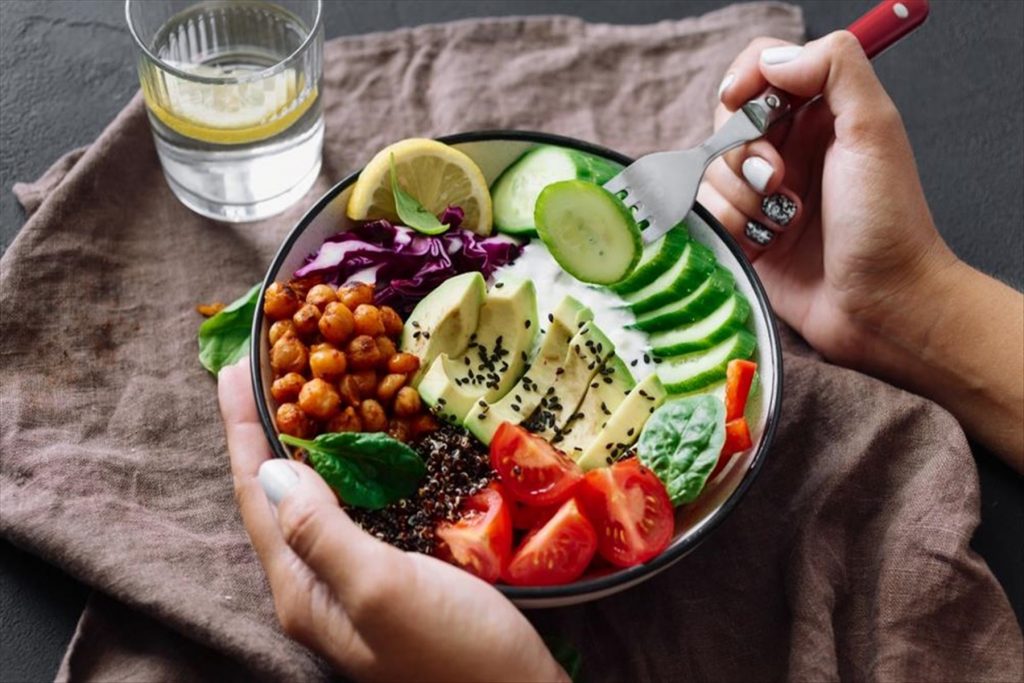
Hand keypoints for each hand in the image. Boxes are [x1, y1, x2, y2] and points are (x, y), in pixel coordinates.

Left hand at [218, 359, 567, 681]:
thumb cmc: (457, 652)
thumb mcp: (382, 590)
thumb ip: (321, 532)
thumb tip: (271, 470)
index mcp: (302, 587)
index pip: (257, 492)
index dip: (242, 427)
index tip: (235, 364)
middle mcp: (317, 584)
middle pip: (277, 493)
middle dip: (265, 427)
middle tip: (271, 364)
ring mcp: (353, 581)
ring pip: (314, 498)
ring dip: (303, 441)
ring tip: (306, 389)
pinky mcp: (391, 576)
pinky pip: (354, 507)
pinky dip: (349, 466)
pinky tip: (364, 445)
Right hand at [698, 31, 957, 369]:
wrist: (882, 306)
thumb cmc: (887, 223)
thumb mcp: (875, 129)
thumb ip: (834, 68)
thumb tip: (772, 59)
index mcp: (823, 113)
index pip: (762, 68)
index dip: (744, 79)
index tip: (742, 102)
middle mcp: (790, 147)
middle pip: (726, 121)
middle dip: (743, 151)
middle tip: (778, 180)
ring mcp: (764, 192)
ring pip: (711, 170)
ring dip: (741, 197)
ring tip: (783, 221)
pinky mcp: (746, 233)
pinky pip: (709, 213)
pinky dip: (733, 227)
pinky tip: (768, 244)